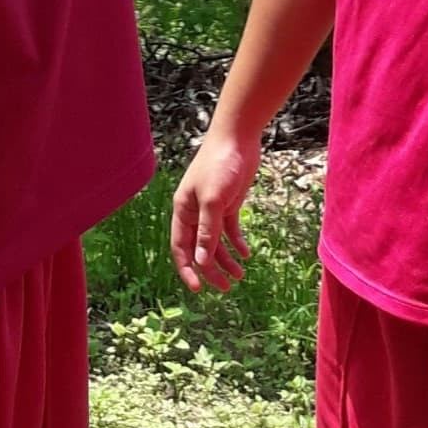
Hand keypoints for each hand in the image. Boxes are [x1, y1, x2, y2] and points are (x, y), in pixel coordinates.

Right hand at [171, 128, 260, 293]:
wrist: (238, 137)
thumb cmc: (220, 164)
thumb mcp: (214, 200)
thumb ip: (208, 232)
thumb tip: (202, 262)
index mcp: (184, 210)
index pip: (181, 248)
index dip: (187, 270)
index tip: (197, 290)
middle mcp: (195, 211)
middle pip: (200, 249)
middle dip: (211, 270)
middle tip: (227, 288)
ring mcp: (212, 207)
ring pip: (216, 242)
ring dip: (226, 259)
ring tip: (241, 275)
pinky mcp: (229, 202)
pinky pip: (229, 230)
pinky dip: (236, 243)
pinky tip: (246, 254)